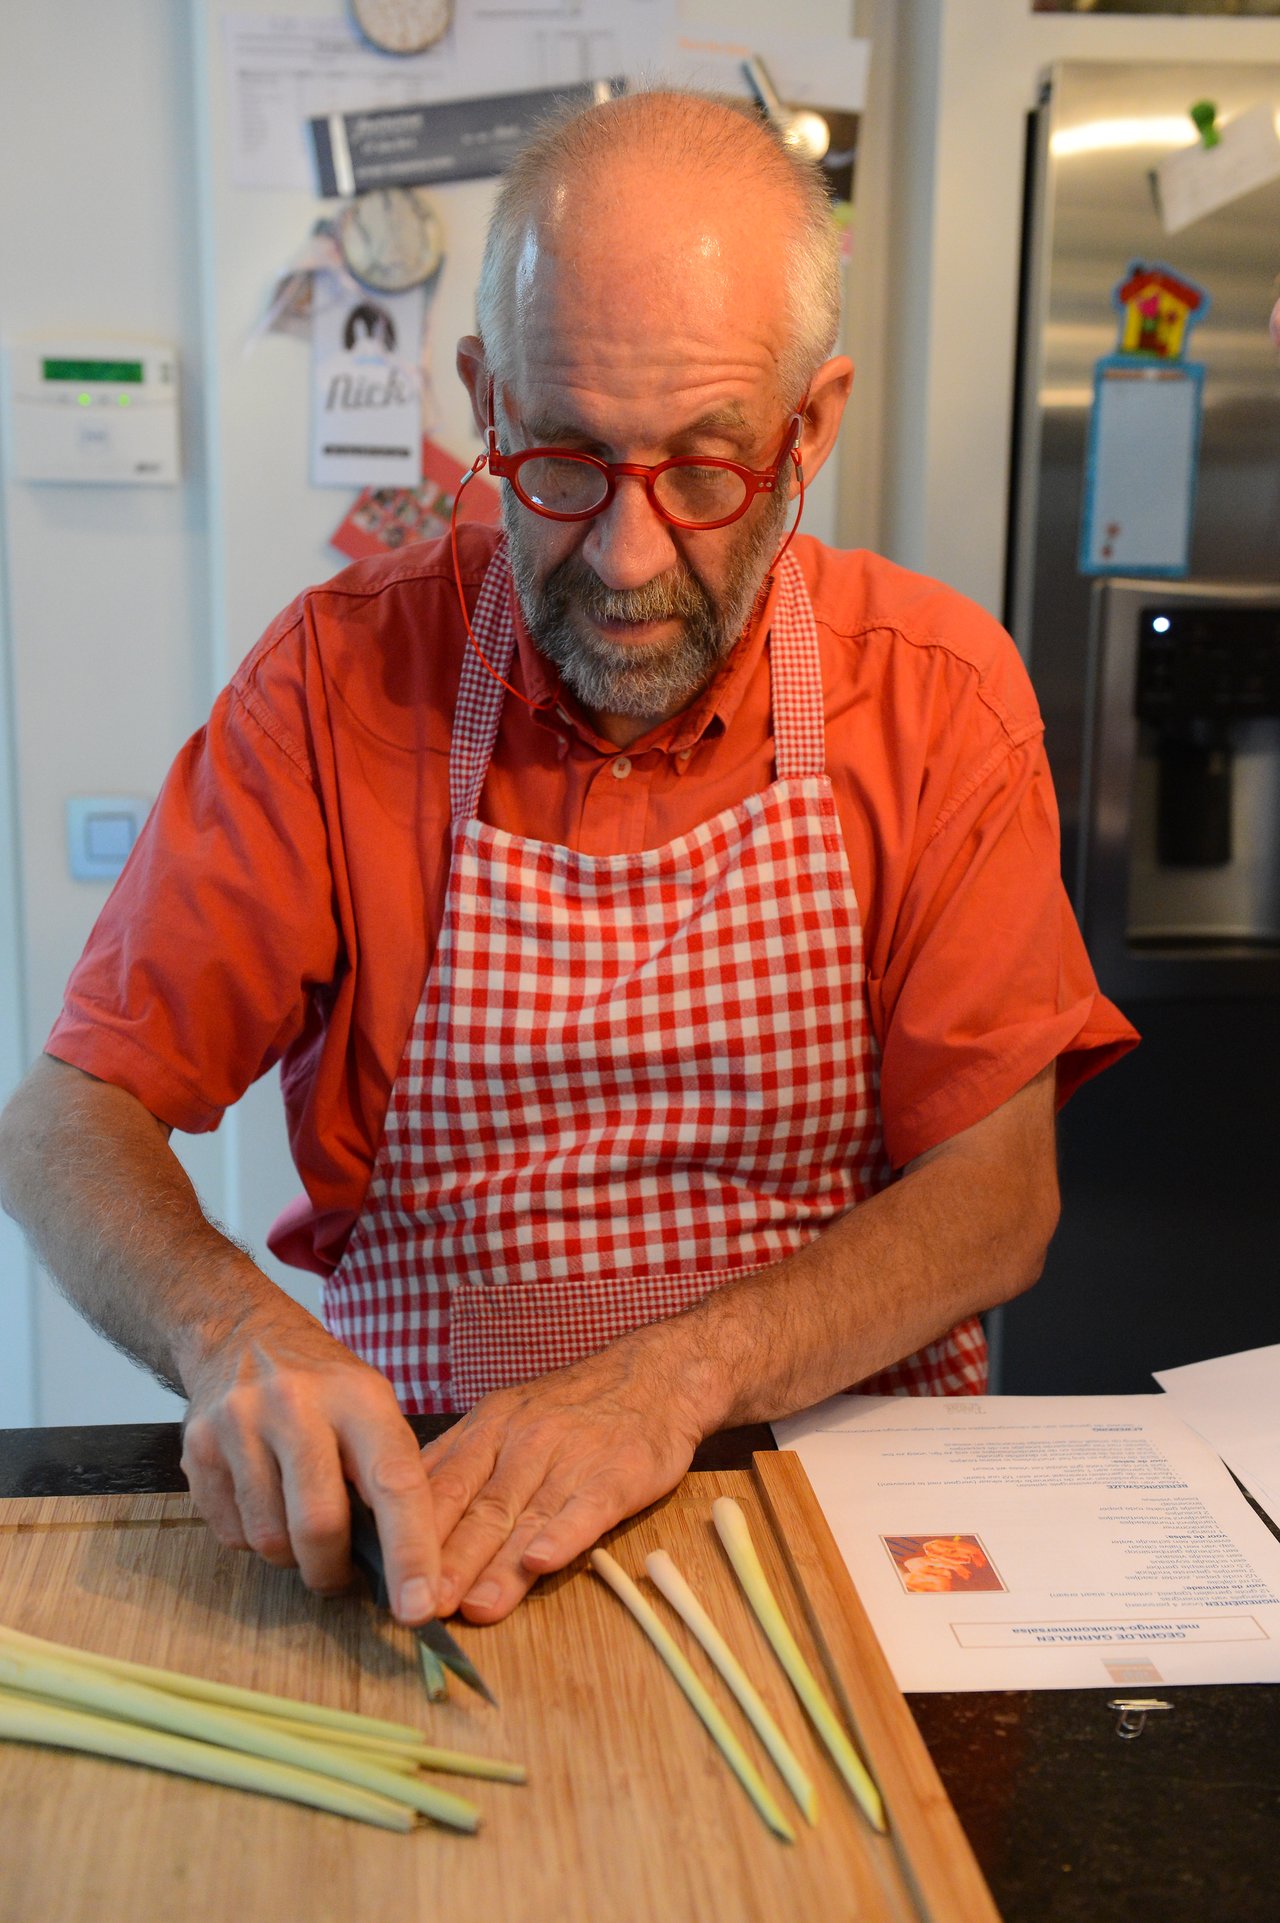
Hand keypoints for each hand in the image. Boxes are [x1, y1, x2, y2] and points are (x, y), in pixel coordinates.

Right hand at [179, 1305, 440, 1623]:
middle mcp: (296, 1406)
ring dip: (292, 1556)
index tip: (420, 1609)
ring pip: (270, 1539)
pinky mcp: (197, 1449)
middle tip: (342, 1577)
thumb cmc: (323, 1385)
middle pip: (319, 1524)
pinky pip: (231, 1534)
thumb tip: (409, 1568)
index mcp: (358, 1397)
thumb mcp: (372, 1406)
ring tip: (300, 1523)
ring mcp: (240, 1425)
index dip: (411, 1553)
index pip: (395, 1484)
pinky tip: (265, 1501)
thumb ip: (388, 1475)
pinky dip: (254, 1539)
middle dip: (333, 1570)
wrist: (241, 1334)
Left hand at [421, 1326, 705, 1623]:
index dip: (414, 1535)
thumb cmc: (572, 1408)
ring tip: (473, 1608)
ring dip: (498, 1566)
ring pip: (526, 1516)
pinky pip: (586, 1508)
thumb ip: (457, 1461)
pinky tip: (541, 1562)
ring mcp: (571, 1457)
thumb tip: (396, 1507)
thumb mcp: (505, 1417)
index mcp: (489, 1428)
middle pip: (479, 1507)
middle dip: (448, 1560)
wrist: (656, 1375)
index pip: (443, 1486)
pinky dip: (562, 1536)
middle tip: (421, 1607)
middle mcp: (523, 1440)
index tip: (391, 1580)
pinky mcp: (618, 1473)